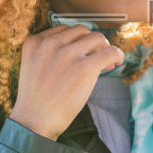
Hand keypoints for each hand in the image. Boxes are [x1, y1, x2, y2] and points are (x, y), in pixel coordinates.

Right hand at [8, 25, 123, 139]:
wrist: (34, 122)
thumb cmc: (37, 100)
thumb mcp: (35, 67)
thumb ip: (51, 53)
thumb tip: (86, 49)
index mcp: (36, 42)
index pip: (64, 30)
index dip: (77, 40)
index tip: (83, 52)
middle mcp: (51, 43)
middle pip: (81, 30)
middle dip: (91, 42)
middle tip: (97, 56)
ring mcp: (68, 54)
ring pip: (97, 37)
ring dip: (104, 47)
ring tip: (106, 61)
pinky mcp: (84, 67)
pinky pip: (110, 52)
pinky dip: (117, 54)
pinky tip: (117, 62)